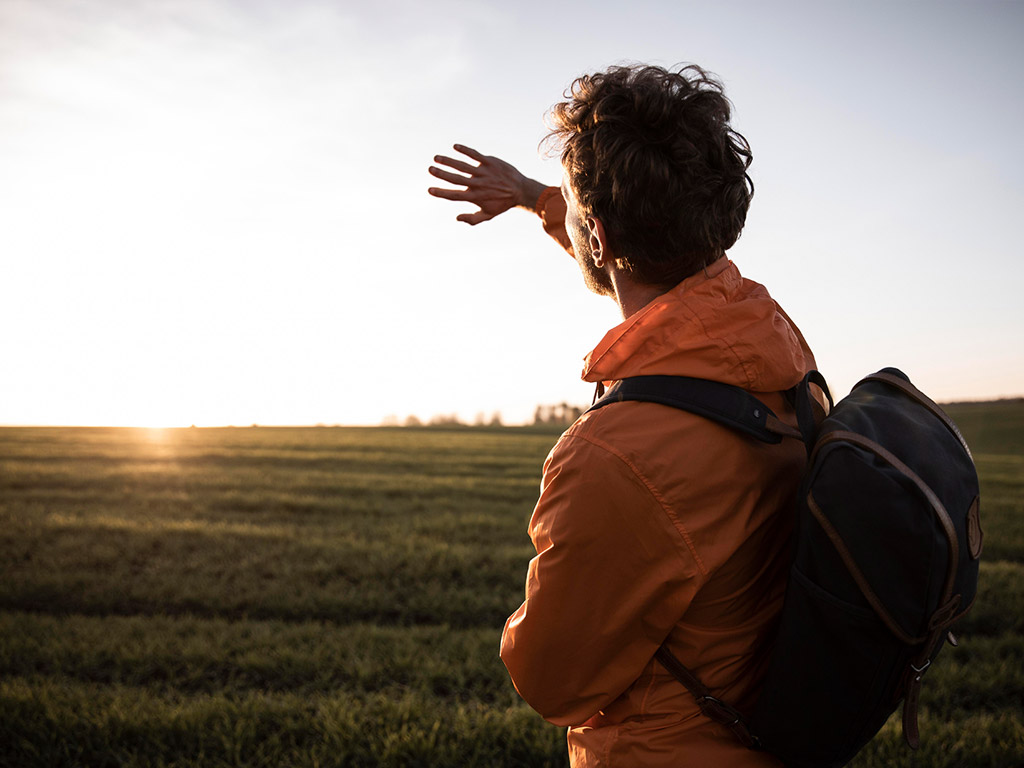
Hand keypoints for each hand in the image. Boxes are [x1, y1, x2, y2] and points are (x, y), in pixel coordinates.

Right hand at [428, 144, 546, 224]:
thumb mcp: (488, 215)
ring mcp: (483, 172)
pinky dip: (465, 150)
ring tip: (436, 157)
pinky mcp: (490, 162)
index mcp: (475, 197)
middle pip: (456, 179)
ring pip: (463, 166)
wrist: (520, 190)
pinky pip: (475, 155)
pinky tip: (455, 146)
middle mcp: (478, 184)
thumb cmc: (502, 203)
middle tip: (430, 169)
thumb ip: (472, 219)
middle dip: (441, 174)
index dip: (441, 193)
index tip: (429, 190)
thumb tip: (456, 218)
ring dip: (449, 161)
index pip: (454, 195)